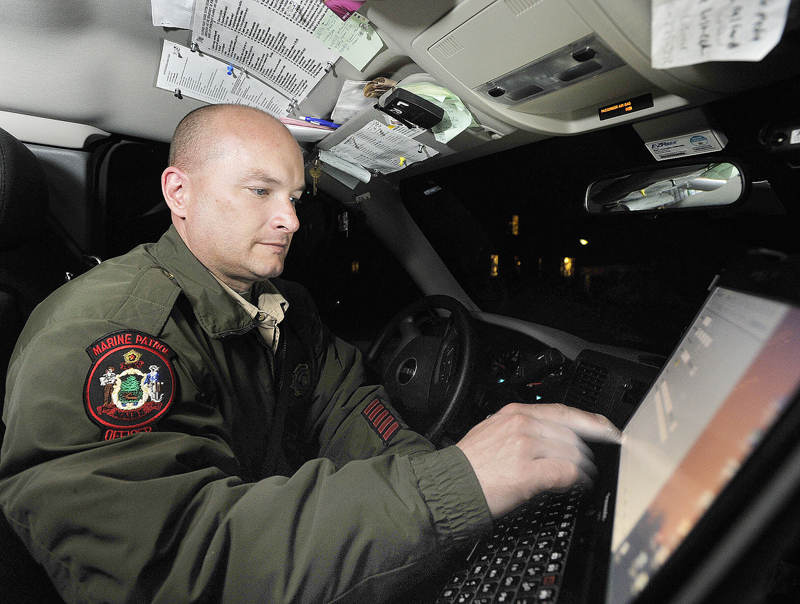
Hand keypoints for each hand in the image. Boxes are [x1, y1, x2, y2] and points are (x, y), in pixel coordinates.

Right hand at [456, 403, 621, 517]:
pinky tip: (574, 486)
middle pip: (572, 435)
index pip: (563, 411)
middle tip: (587, 467)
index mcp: (515, 413)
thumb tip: (551, 439)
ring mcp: (526, 447)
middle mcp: (522, 425)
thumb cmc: (469, 465)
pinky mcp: (528, 472)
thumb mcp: (494, 432)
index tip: (608, 428)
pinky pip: (567, 473)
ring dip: (582, 469)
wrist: (449, 485)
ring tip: (582, 479)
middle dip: (584, 454)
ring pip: (573, 454)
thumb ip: (523, 429)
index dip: (591, 421)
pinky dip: (576, 481)